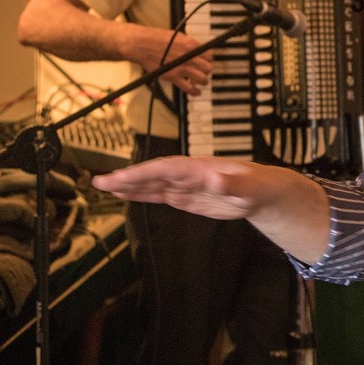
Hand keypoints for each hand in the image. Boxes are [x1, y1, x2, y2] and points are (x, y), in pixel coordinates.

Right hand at [94, 154, 268, 219]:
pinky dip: (142, 194)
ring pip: (153, 184)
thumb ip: (232, 184)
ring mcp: (186, 184)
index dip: (143, 173)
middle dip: (127, 178)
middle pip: (153, 174)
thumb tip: (215, 180)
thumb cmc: (258, 186)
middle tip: (100, 181)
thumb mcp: (250, 187)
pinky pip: (160, 194)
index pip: (166, 168)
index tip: (122, 177)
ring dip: (129, 185)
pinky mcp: (187, 196)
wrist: (263, 190)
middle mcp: (189, 173)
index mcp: (200, 168)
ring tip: (104, 186)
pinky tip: (125, 194)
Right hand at [134, 29, 212, 95]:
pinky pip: (189, 88)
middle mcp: (189, 56)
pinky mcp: (173, 77)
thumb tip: (197, 49)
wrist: (142, 45)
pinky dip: (195, 91)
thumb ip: (189, 44)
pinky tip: (196, 92)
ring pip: (202, 79)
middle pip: (208, 68)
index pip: (210, 55)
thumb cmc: (157, 39)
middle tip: (203, 71)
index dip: (209, 59)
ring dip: (203, 81)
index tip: (206, 61)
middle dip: (207, 70)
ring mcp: (181, 67)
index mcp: (191, 45)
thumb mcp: (178, 36)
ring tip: (201, 81)